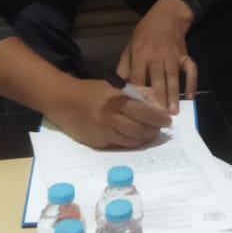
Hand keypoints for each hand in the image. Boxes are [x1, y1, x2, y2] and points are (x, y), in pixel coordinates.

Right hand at [51, 77, 171, 149]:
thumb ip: (137, 94)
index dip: (159, 118)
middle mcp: (112, 117)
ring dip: (145, 138)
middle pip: (141, 129)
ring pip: (133, 140)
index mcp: (118, 100)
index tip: (167, 120)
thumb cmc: (92, 92)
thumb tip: (157, 105)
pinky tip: (135, 138)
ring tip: (150, 133)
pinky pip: (121, 145)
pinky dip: (132, 142)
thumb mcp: (115, 87)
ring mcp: (105, 132)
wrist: (64, 102)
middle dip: (154, 130)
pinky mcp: (99, 143)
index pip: (145, 112)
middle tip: (160, 129)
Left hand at [117, 0, 196, 112]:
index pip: (138, 76)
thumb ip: (124, 64)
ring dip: (173, 95)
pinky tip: (191, 96)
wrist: (167, 15)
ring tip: (173, 112)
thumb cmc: (145, 31)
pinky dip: (192, 83)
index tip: (136, 108)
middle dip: (158, 98)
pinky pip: (191, 70)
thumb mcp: (130, 44)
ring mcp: (172, 56)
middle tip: (157, 117)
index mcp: (140, 54)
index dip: (137, 92)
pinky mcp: (184, 55)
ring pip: (173, 78)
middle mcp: (157, 56)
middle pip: (157, 80)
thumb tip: (118, 85)